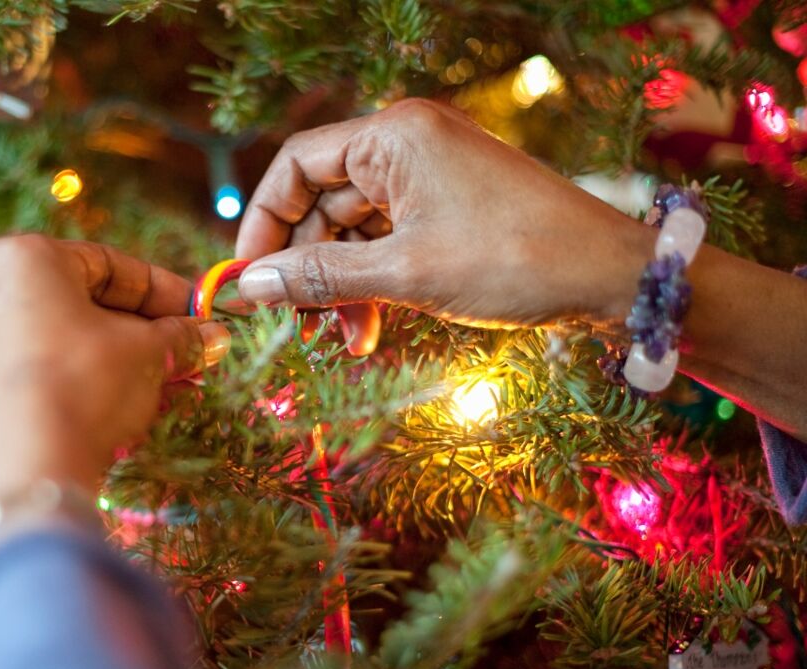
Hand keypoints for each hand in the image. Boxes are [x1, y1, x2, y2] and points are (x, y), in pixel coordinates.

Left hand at [0, 235, 231, 523]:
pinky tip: (98, 419)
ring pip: (45, 344)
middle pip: (73, 305)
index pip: (108, 265)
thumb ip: (179, 338)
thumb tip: (213, 336)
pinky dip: (60, 390)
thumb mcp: (146, 355)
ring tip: (147, 394)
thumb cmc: (84, 387)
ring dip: (100, 363)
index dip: (163, 292)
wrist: (17, 477)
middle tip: (177, 358)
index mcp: (21, 259)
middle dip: (133, 332)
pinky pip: (18, 381)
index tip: (198, 316)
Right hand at [235, 99, 652, 352]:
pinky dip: (374, 283)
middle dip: (306, 268)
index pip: (296, 167)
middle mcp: (407, 145)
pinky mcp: (449, 207)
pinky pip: (388, 241)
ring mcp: (431, 176)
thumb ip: (318, 277)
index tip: (248, 280)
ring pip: (354, 230)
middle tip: (295, 326)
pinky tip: (371, 329)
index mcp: (394, 137)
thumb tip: (246, 287)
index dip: (263, 223)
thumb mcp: (406, 273)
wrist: (613, 278)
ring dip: (341, 286)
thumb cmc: (515, 260)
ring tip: (346, 341)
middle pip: (322, 203)